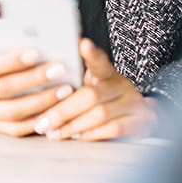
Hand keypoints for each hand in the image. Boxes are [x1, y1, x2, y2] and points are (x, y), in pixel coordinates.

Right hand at [0, 37, 77, 136]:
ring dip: (40, 102)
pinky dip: (33, 123)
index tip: (34, 53)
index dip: (11, 61)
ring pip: (11, 112)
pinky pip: (11, 129)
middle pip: (3, 90)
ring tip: (62, 90)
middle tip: (58, 69)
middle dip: (34, 79)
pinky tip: (51, 112)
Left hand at [32, 38, 159, 141]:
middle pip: (91, 94)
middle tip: (43, 123)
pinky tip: (76, 137)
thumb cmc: (103, 101)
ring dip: (72, 126)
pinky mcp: (140, 123)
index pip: (99, 61)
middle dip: (62, 111)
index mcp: (107, 72)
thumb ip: (72, 84)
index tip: (83, 45)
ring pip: (100, 114)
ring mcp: (134, 103)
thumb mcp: (89, 87)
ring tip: (53, 133)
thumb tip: (41, 84)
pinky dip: (91, 135)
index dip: (92, 53)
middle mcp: (122, 85)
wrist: (138, 117)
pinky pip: (113, 129)